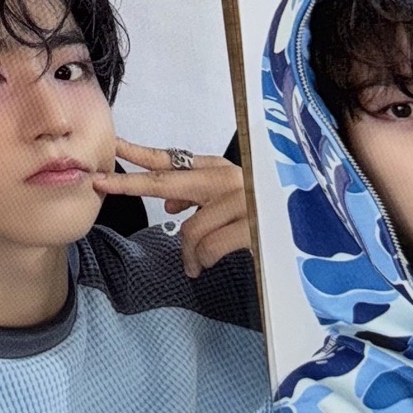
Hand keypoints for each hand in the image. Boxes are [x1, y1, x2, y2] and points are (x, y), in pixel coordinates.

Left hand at [96, 138, 250, 279]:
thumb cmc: (264, 220)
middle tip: (99, 183)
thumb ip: (198, 198)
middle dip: (130, 184)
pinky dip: (201, 262)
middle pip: (168, 180)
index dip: (138, 153)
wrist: (313, 237)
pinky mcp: (254, 226)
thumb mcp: (228, 204)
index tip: (111, 145)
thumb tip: (167, 200)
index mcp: (220, 171)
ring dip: (187, 254)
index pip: (171, 159)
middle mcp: (230, 179)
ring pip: (189, 230)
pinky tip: (205, 267)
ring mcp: (244, 201)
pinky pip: (208, 248)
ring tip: (195, 265)